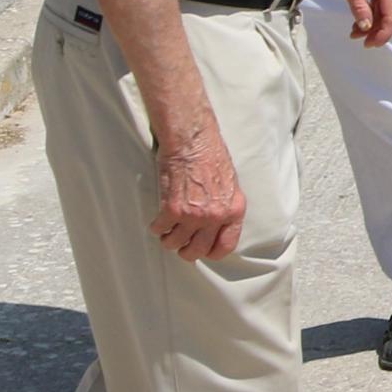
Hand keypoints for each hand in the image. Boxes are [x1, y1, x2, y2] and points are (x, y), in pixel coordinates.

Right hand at [152, 126, 247, 260]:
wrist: (192, 140)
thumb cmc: (211, 155)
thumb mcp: (230, 184)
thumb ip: (225, 207)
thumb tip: (218, 226)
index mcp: (234, 210)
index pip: (225, 246)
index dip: (211, 252)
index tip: (203, 250)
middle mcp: (215, 216)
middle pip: (197, 251)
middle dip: (186, 251)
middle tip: (180, 243)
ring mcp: (193, 214)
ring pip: (174, 244)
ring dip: (168, 238)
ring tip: (168, 229)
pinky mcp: (172, 209)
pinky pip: (160, 229)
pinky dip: (157, 227)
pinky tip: (158, 219)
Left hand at [328, 0, 391, 43]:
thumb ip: (358, 5)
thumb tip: (365, 27)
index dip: (382, 33)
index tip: (368, 44)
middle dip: (378, 30)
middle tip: (360, 41)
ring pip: (390, 7)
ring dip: (376, 21)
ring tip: (355, 31)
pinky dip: (376, 10)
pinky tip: (361, 17)